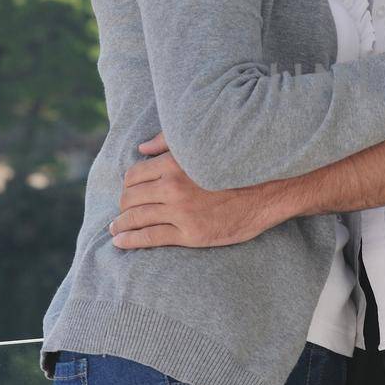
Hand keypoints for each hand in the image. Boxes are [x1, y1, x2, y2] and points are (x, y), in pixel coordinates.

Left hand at [110, 135, 286, 247]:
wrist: (269, 191)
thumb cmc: (237, 166)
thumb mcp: (203, 146)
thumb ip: (168, 143)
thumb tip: (141, 149)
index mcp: (174, 163)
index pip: (134, 174)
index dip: (127, 184)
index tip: (128, 190)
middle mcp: (173, 187)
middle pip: (131, 197)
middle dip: (123, 205)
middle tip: (122, 211)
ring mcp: (180, 212)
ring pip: (137, 218)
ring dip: (121, 224)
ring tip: (116, 229)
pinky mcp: (190, 233)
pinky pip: (151, 237)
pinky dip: (131, 240)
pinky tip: (121, 242)